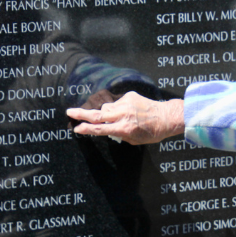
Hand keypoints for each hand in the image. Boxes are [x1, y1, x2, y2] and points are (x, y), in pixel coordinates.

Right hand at [66, 92, 184, 144]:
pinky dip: (119, 108)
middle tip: (69, 112)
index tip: (77, 128)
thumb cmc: (152, 132)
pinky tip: (130, 111)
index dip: (86, 129)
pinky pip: (117, 102)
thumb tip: (107, 129)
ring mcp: (126, 104)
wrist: (166, 117)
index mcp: (124, 129)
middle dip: (82, 114)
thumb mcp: (135, 140)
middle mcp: (123, 115)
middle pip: (97, 114)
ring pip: (107, 108)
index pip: (100, 129)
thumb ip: (119, 135)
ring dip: (106, 113)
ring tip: (119, 118)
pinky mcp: (129, 96)